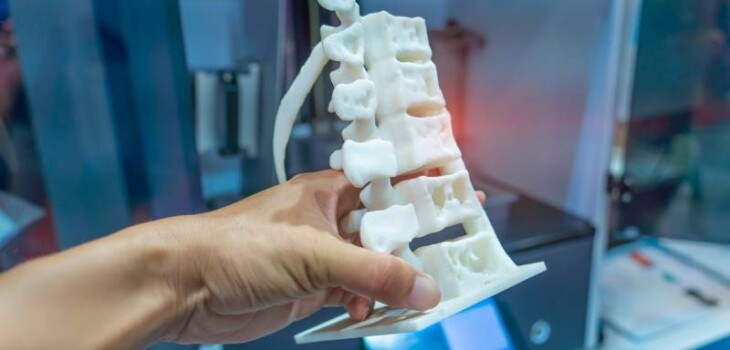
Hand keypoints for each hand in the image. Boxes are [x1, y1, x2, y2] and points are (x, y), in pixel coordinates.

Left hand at [157, 170, 441, 343]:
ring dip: (393, 282)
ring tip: (413, 296)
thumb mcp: (312, 253)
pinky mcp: (312, 287)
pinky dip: (367, 305)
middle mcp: (330, 220)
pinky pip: (355, 294)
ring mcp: (322, 255)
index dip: (426, 187)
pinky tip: (366, 313)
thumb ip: (372, 272)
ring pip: (374, 266)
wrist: (186, 285)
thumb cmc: (236, 246)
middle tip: (452, 258)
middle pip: (388, 230)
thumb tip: (425, 289)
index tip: (463, 194)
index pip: (390, 183)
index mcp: (331, 192)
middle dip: (416, 245)